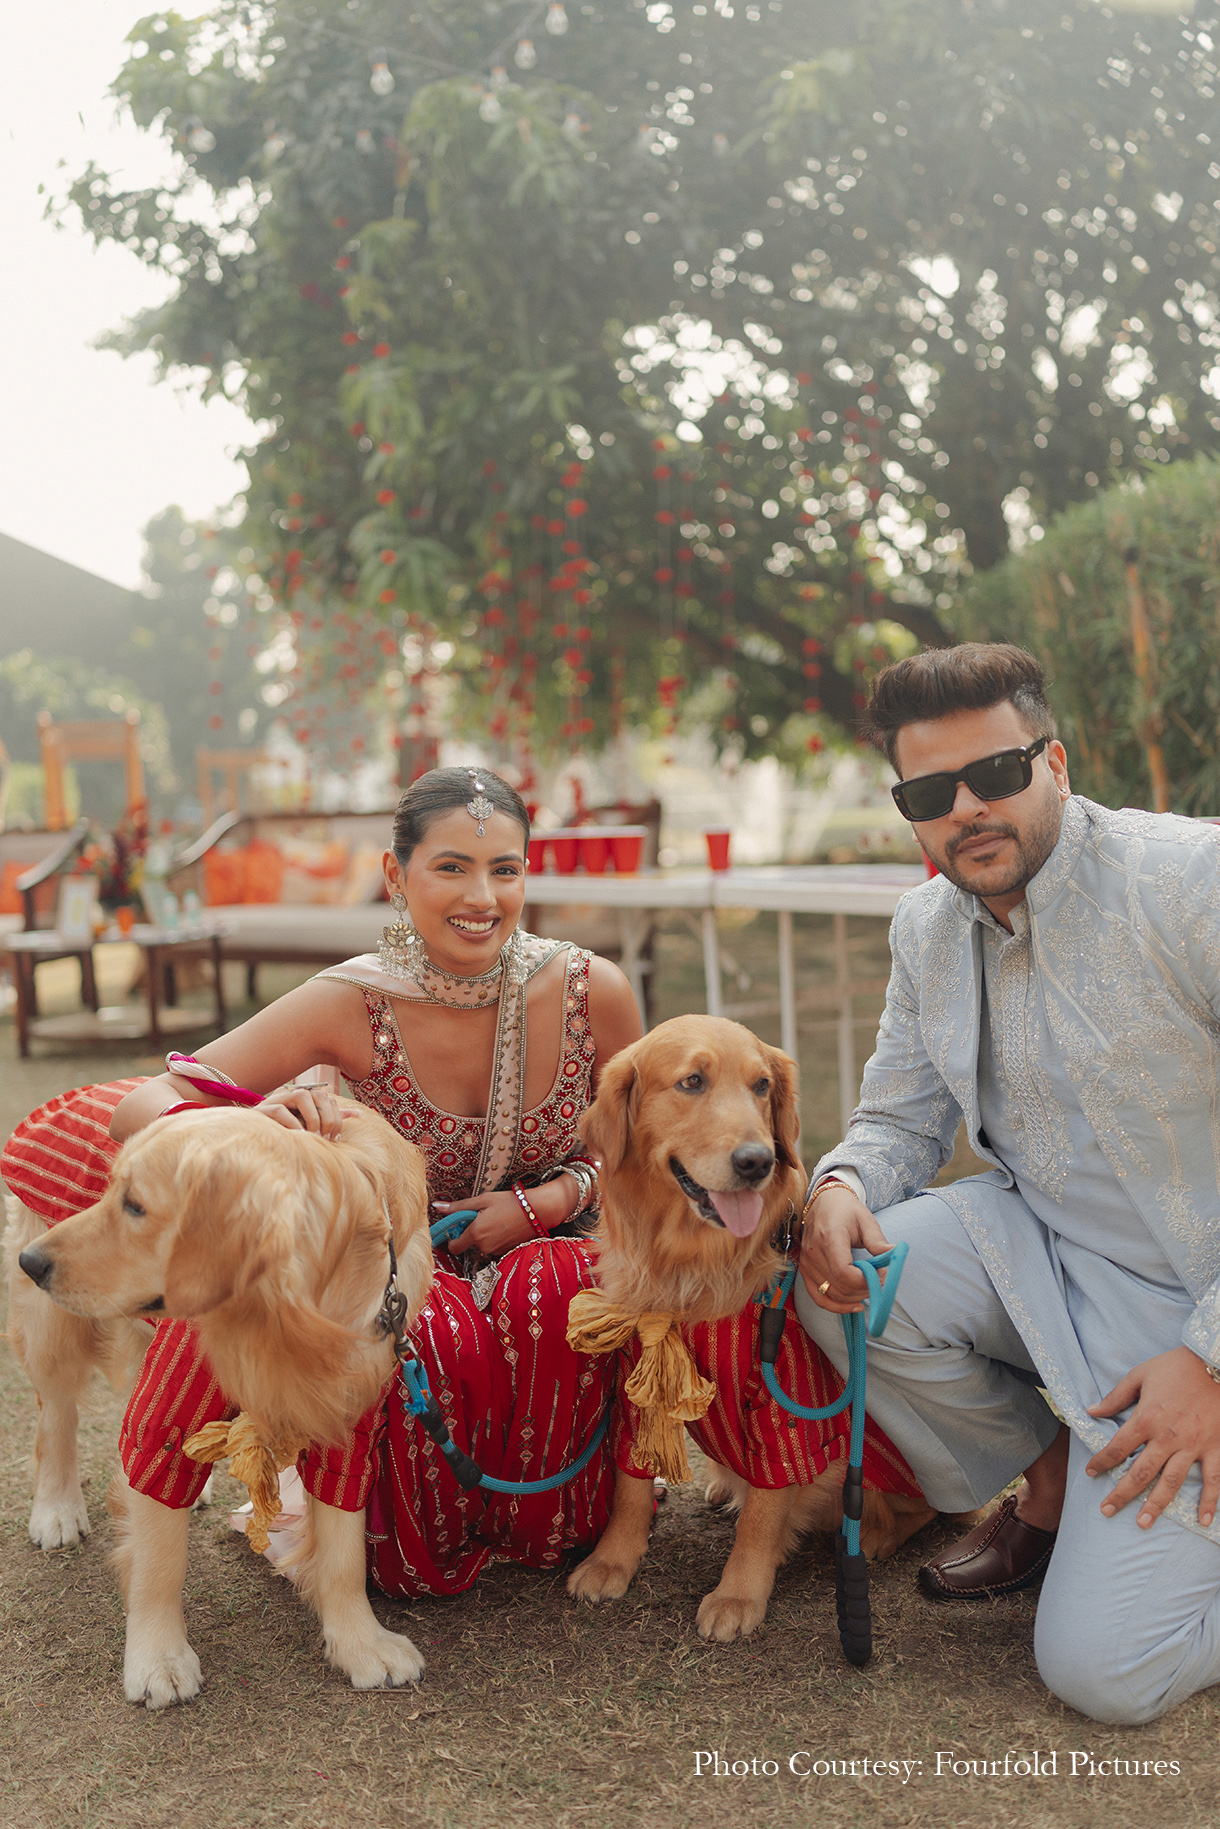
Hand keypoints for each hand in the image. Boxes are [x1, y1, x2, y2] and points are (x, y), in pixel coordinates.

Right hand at [258, 1083, 344, 1138]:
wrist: (253, 1139)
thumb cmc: (285, 1132)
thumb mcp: (311, 1125)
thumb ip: (332, 1117)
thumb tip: (360, 1113)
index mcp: (303, 1097)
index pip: (328, 1098)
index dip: (337, 1117)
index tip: (336, 1138)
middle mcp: (290, 1093)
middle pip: (317, 1094)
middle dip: (326, 1117)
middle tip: (325, 1138)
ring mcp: (275, 1099)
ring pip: (301, 1096)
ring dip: (312, 1117)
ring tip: (312, 1136)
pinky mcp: (261, 1110)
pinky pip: (280, 1110)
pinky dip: (292, 1123)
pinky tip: (298, 1137)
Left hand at [433, 1178, 574, 1258]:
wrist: (537, 1211)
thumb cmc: (509, 1202)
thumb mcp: (482, 1200)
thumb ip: (458, 1207)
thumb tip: (437, 1207)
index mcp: (475, 1234)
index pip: (453, 1247)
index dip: (453, 1238)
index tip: (458, 1227)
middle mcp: (484, 1247)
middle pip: (468, 1245)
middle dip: (471, 1233)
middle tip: (482, 1217)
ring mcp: (495, 1251)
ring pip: (481, 1246)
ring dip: (483, 1236)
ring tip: (495, 1220)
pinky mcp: (505, 1252)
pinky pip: (492, 1248)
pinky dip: (494, 1239)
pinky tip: (503, 1227)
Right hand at [799, 1183, 893, 1313]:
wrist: (824, 1202)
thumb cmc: (845, 1209)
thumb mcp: (866, 1220)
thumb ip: (878, 1241)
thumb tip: (893, 1256)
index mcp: (829, 1237)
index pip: (843, 1271)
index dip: (864, 1281)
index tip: (881, 1277)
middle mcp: (814, 1252)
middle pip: (839, 1286)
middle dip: (864, 1289)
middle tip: (880, 1282)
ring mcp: (807, 1263)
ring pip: (831, 1294)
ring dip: (854, 1297)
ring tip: (870, 1288)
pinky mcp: (805, 1270)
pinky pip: (818, 1296)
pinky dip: (835, 1306)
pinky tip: (853, 1305)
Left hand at [1086, 1347, 1219, 1529]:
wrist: (1214, 1362)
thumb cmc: (1175, 1366)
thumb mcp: (1140, 1375)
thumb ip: (1116, 1397)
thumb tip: (1091, 1411)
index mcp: (1146, 1418)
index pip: (1118, 1448)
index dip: (1102, 1462)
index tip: (1091, 1473)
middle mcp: (1168, 1437)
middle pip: (1141, 1472)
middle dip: (1122, 1493)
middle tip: (1107, 1511)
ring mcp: (1193, 1446)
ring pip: (1171, 1482)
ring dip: (1156, 1505)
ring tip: (1142, 1523)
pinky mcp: (1215, 1448)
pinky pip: (1212, 1480)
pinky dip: (1209, 1502)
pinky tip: (1203, 1521)